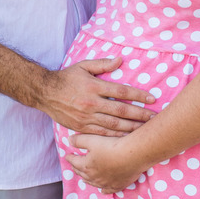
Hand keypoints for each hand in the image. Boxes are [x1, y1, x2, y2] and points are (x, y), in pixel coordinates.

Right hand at [38, 58, 154, 136]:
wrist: (44, 93)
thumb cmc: (66, 78)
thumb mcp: (83, 66)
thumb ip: (103, 64)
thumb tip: (121, 60)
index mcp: (94, 87)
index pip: (121, 92)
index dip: (139, 96)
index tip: (152, 99)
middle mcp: (91, 103)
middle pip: (121, 111)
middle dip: (140, 115)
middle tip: (155, 118)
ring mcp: (86, 117)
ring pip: (114, 126)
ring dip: (132, 128)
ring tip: (146, 130)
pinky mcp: (82, 127)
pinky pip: (102, 134)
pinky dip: (116, 137)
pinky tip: (127, 138)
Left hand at [67, 133, 147, 193]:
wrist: (133, 155)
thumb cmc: (112, 146)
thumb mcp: (92, 140)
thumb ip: (79, 140)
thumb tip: (69, 140)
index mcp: (86, 166)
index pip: (74, 162)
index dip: (70, 158)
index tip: (67, 155)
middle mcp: (94, 177)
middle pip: (82, 173)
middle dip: (77, 168)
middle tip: (74, 165)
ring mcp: (106, 183)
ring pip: (93, 183)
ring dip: (87, 180)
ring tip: (83, 178)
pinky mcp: (117, 185)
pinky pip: (108, 190)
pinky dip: (103, 190)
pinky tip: (102, 190)